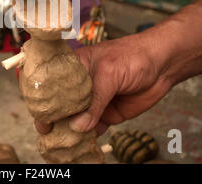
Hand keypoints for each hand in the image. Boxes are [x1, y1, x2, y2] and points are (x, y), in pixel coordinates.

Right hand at [35, 33, 172, 135]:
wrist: (163, 65)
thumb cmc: (133, 57)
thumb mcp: (109, 73)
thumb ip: (94, 99)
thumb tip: (79, 126)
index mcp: (75, 68)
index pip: (52, 83)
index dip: (43, 97)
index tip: (38, 111)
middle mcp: (81, 86)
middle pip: (62, 104)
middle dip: (54, 117)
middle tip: (47, 131)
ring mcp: (93, 101)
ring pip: (75, 119)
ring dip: (69, 130)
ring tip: (61, 142)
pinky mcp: (107, 114)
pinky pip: (93, 129)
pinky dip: (86, 137)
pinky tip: (81, 144)